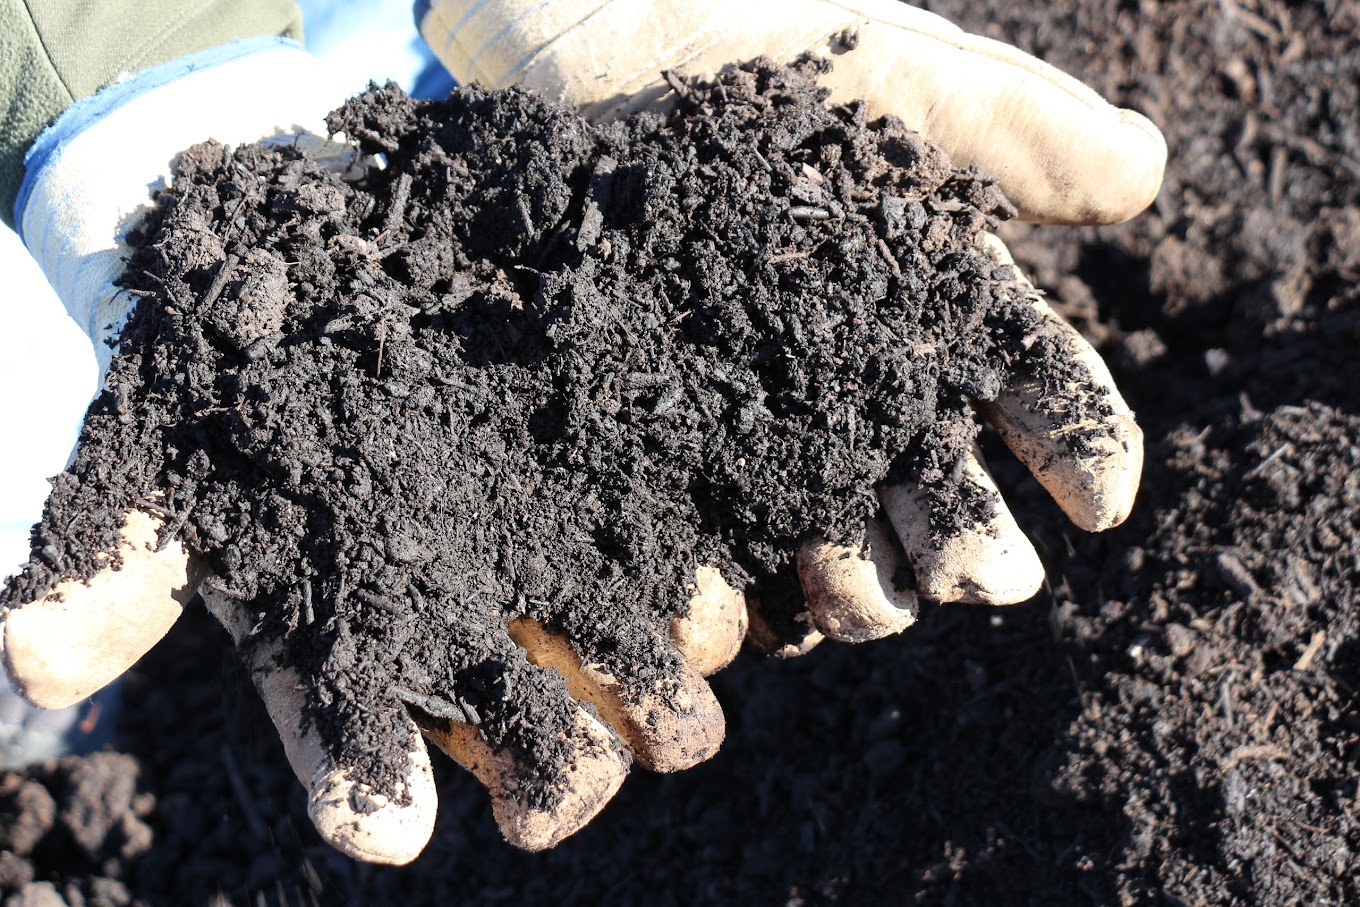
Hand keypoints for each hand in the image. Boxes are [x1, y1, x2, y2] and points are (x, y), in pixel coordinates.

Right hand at [2, 37, 747, 862]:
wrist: (340, 246)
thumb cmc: (246, 359)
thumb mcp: (168, 447)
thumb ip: (125, 559)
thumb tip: (31, 666)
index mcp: (358, 638)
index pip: (356, 745)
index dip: (366, 787)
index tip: (386, 832)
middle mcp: (464, 621)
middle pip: (522, 737)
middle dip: (553, 775)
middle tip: (562, 787)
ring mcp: (553, 560)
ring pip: (621, 669)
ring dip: (654, 702)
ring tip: (674, 710)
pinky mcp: (624, 486)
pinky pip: (680, 558)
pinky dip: (707, 592)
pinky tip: (731, 605)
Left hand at [419, 0, 1163, 646]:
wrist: (559, 56)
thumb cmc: (731, 39)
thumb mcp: (879, 65)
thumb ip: (1008, 121)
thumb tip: (1147, 168)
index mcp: (929, 291)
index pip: (1025, 376)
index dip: (1074, 436)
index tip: (1103, 498)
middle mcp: (856, 369)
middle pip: (933, 474)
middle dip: (965, 535)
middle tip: (980, 578)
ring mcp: (760, 409)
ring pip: (829, 524)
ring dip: (860, 580)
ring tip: (868, 602)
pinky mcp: (663, 432)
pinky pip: (708, 529)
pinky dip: (734, 580)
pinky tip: (753, 613)